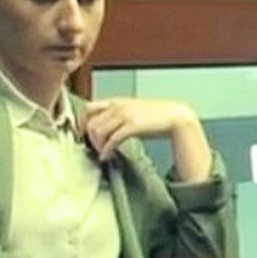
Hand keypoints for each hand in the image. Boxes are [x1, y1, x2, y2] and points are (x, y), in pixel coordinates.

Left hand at [83, 97, 212, 181]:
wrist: (174, 116)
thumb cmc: (154, 115)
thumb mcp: (132, 110)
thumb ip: (116, 115)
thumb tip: (101, 128)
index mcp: (116, 101)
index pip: (89, 109)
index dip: (82, 124)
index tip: (83, 136)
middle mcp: (118, 106)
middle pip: (92, 123)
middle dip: (90, 139)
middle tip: (95, 149)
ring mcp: (125, 114)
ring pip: (99, 132)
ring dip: (98, 146)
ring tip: (103, 153)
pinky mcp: (133, 125)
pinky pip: (112, 140)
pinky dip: (106, 150)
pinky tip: (107, 157)